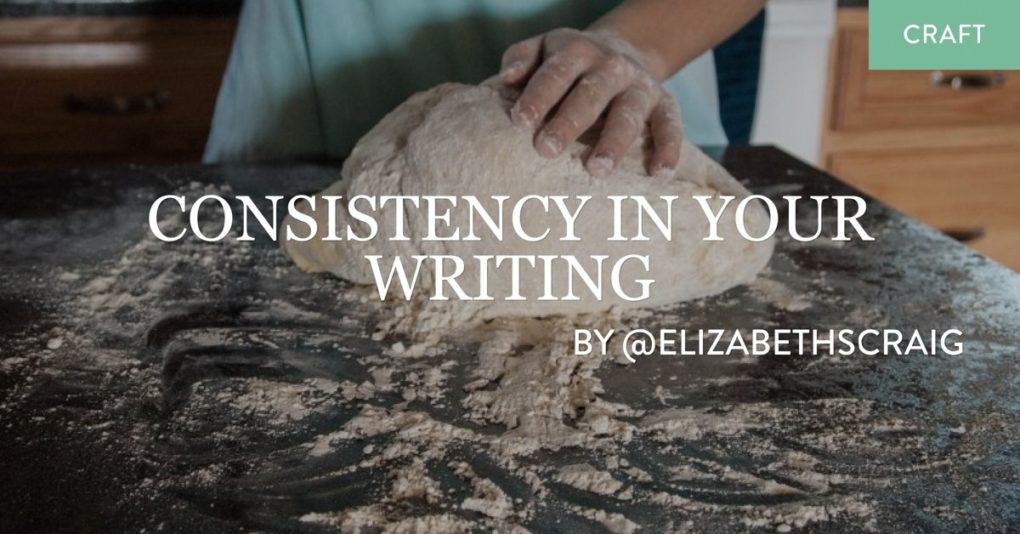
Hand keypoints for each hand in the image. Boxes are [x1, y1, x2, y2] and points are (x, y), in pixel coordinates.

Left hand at [500, 28, 682, 178]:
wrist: (623, 51)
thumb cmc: (569, 63)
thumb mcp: (543, 49)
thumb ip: (521, 59)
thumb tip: (506, 79)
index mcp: (578, 52)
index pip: (556, 72)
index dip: (538, 96)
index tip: (520, 121)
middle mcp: (612, 66)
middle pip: (590, 94)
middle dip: (569, 122)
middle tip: (546, 150)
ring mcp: (640, 86)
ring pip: (628, 114)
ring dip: (614, 142)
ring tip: (597, 169)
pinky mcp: (665, 104)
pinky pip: (670, 126)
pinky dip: (668, 149)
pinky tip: (659, 174)